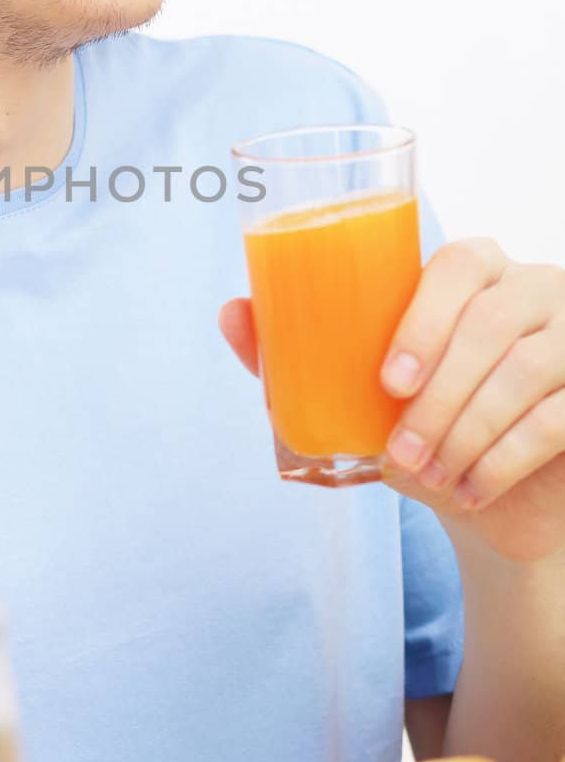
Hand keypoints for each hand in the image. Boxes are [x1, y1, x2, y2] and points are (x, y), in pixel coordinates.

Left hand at [219, 240, 564, 562]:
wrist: (484, 495)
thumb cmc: (417, 425)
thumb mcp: (352, 393)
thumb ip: (293, 352)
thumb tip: (229, 312)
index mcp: (475, 270)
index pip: (458, 265)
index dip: (425, 320)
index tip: (387, 384)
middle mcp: (533, 289)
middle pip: (491, 325)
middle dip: (440, 397)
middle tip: (401, 451)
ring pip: (526, 372)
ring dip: (468, 433)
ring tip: (428, 476)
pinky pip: (557, 420)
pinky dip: (505, 460)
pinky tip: (468, 489)